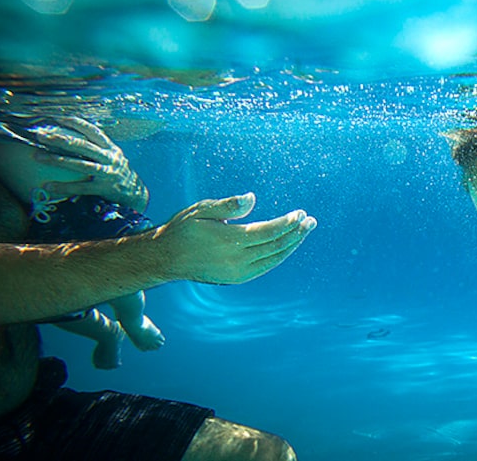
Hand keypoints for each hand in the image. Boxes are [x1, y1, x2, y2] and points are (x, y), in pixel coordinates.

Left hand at [32, 116, 148, 211]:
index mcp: (110, 148)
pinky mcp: (104, 189)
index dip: (75, 123)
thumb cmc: (119, 174)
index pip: (92, 130)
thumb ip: (98, 149)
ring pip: (80, 164)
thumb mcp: (113, 157)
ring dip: (57, 160)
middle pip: (82, 145)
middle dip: (59, 139)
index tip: (57, 118)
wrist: (137, 194)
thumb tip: (73, 139)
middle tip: (40, 135)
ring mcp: (108, 173)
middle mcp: (109, 158)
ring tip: (37, 156)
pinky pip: (81, 187)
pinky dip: (63, 187)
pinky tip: (48, 186)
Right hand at [153, 192, 316, 284]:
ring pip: (274, 258)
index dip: (287, 223)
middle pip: (276, 246)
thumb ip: (228, 205)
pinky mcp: (237, 278)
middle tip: (311, 221)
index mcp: (230, 240)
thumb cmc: (183, 228)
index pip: (268, 231)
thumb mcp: (201, 210)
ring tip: (305, 231)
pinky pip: (265, 266)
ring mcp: (238, 272)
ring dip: (292, 244)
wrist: (166, 259)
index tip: (300, 213)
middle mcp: (237, 259)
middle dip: (296, 233)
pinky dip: (279, 255)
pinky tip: (287, 245)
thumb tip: (252, 198)